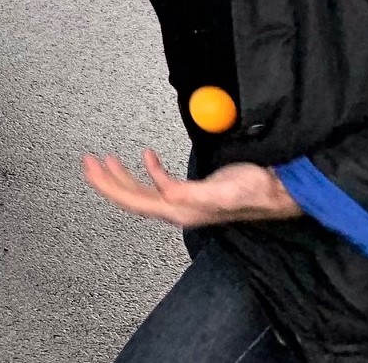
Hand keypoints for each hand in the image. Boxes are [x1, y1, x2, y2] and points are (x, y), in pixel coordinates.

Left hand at [83, 148, 301, 228]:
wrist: (280, 189)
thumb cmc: (256, 190)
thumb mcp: (223, 191)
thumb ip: (192, 193)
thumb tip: (164, 193)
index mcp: (181, 210)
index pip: (133, 202)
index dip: (109, 187)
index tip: (90, 168)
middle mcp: (179, 208)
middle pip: (132, 198)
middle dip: (107, 180)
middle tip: (87, 161)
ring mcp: (185, 201)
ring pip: (143, 192)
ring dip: (122, 176)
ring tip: (105, 160)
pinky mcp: (193, 191)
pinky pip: (160, 184)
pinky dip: (148, 170)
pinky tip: (146, 157)